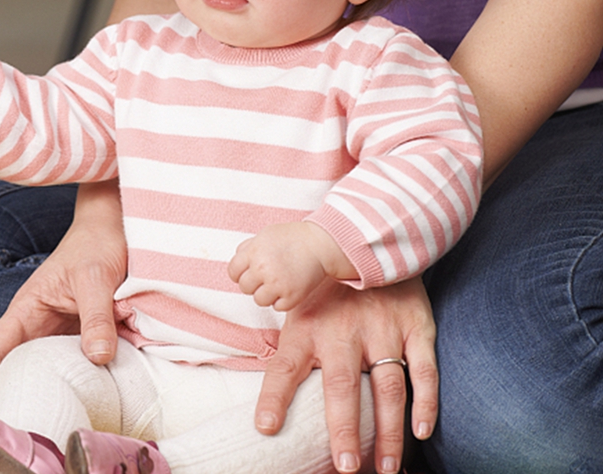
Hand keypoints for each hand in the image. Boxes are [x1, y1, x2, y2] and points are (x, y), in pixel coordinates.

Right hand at [0, 179, 126, 410]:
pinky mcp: (84, 336)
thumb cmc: (97, 243)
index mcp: (28, 308)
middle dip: (9, 399)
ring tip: (40, 432)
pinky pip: (77, 365)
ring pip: (47, 371)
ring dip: (45, 396)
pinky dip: (78, 385)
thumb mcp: (95, 277)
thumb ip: (96, 316)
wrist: (117, 227)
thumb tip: (99, 357)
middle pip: (17, 368)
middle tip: (10, 435)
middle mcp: (40, 325)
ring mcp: (62, 333)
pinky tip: (84, 406)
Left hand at [228, 222, 352, 310]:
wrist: (319, 244)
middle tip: (268, 276)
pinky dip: (283, 300)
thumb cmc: (292, 238)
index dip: (240, 273)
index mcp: (254, 252)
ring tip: (279, 282)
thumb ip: (248, 248)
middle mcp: (262, 269)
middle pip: (245, 288)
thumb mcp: (265, 235)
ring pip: (259, 300)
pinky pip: (277, 307)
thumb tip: (237, 261)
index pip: (233, 272)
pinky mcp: (291, 297)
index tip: (251, 272)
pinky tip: (290, 286)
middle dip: (254, 284)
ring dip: (267, 294)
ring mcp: (277, 284)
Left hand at [254, 277, 437, 473]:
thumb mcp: (299, 308)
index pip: (284, 365)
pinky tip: (421, 431)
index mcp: (308, 326)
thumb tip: (269, 401)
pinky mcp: (415, 325)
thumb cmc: (326, 289)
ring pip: (387, 387)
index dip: (274, 397)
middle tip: (346, 466)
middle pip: (342, 386)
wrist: (369, 241)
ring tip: (386, 467)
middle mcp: (343, 330)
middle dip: (344, 429)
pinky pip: (424, 369)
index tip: (266, 428)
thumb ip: (291, 351)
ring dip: (388, 431)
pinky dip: (426, 402)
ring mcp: (382, 327)